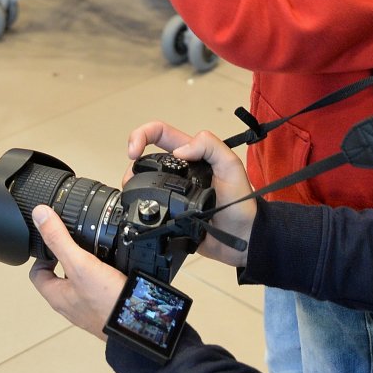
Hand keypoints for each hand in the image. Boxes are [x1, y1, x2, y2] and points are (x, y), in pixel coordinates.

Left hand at [28, 206, 131, 342]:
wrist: (138, 323)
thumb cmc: (107, 304)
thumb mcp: (79, 264)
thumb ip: (59, 240)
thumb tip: (40, 216)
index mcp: (57, 296)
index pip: (37, 273)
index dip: (41, 255)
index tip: (51, 241)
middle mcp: (71, 304)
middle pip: (59, 278)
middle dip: (65, 260)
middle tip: (74, 243)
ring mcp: (91, 307)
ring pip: (81, 283)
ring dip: (86, 268)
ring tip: (95, 252)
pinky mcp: (109, 307)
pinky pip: (101, 288)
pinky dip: (105, 276)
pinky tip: (116, 268)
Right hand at [127, 122, 255, 268]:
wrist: (241, 238)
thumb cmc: (241, 203)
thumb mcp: (231, 167)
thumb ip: (210, 147)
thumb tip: (179, 151)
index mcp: (192, 154)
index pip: (161, 134)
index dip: (142, 136)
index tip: (133, 152)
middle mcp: (180, 171)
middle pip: (146, 157)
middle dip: (132, 164)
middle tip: (130, 178)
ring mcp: (173, 192)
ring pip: (144, 181)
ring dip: (132, 183)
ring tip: (131, 194)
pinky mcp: (169, 213)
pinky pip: (149, 204)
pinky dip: (139, 204)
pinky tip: (139, 210)